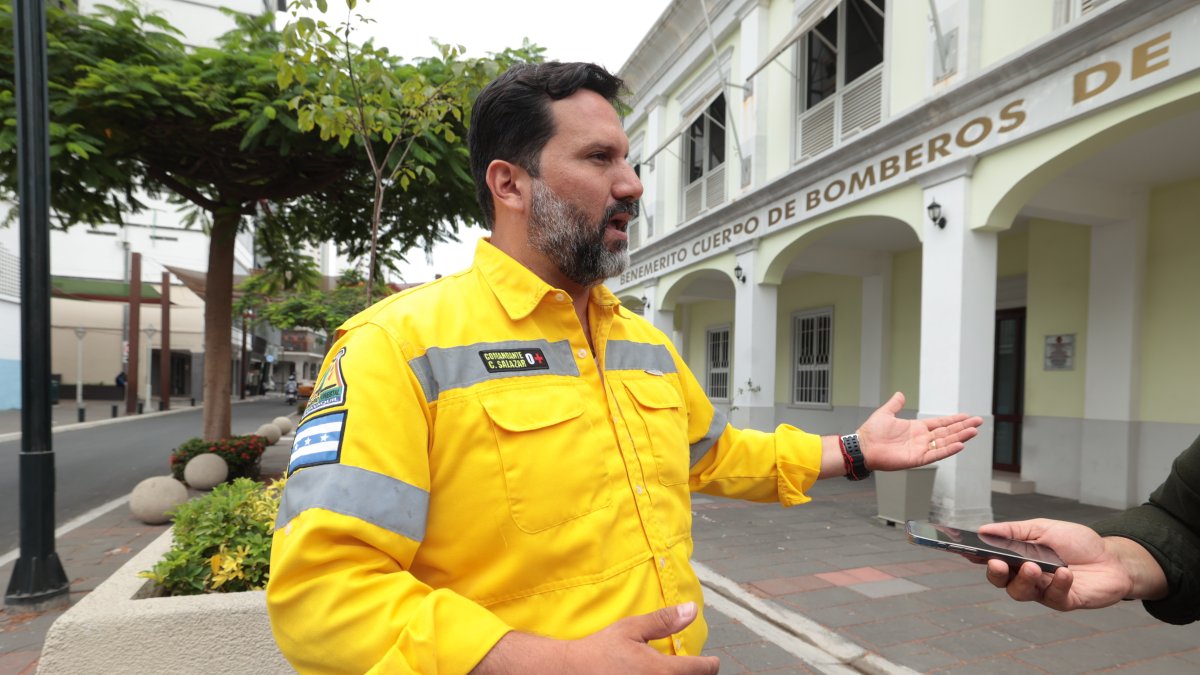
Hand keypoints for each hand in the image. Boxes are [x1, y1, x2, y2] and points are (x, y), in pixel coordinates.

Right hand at [473, 602, 718, 673]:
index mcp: (663, 671)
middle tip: (688, 666)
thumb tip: (692, 610)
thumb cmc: (600, 651)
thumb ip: (663, 621)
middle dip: (694, 674)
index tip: (712, 662)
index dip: (710, 665)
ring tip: (667, 671)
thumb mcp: (631, 629)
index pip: (702, 670)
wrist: (570, 673)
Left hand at [857, 392, 982, 470]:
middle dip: (963, 427)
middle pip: (947, 432)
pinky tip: (960, 445)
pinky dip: (948, 450)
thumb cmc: (871, 432)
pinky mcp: (917, 459)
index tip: (967, 416)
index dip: (953, 420)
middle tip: (978, 422)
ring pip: (945, 442)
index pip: (940, 423)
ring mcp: (920, 449)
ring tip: (974, 431)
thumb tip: (900, 394)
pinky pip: (936, 454)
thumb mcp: (885, 413)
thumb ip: (895, 405)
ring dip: (960, 437)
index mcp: (916, 428)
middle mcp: (921, 439)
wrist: (863, 447)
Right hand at [978, 519, 1154, 611]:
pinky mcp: (1063, 601)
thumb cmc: (1078, 543)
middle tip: (997, 563)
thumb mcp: (1044, 528)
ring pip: (1020, 592)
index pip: (991, 558)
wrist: (1113, 559)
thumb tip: (984, 529)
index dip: (976, 556)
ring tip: (1033, 567)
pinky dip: (1058, 584)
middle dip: (995, 573)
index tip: (967, 551)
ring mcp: (1043, 590)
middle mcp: (1026, 576)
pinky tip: (1065, 572)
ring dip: (1024, 580)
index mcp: (1017, 557)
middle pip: (1000, 580)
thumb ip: (1014, 531)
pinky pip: (1053, 597)